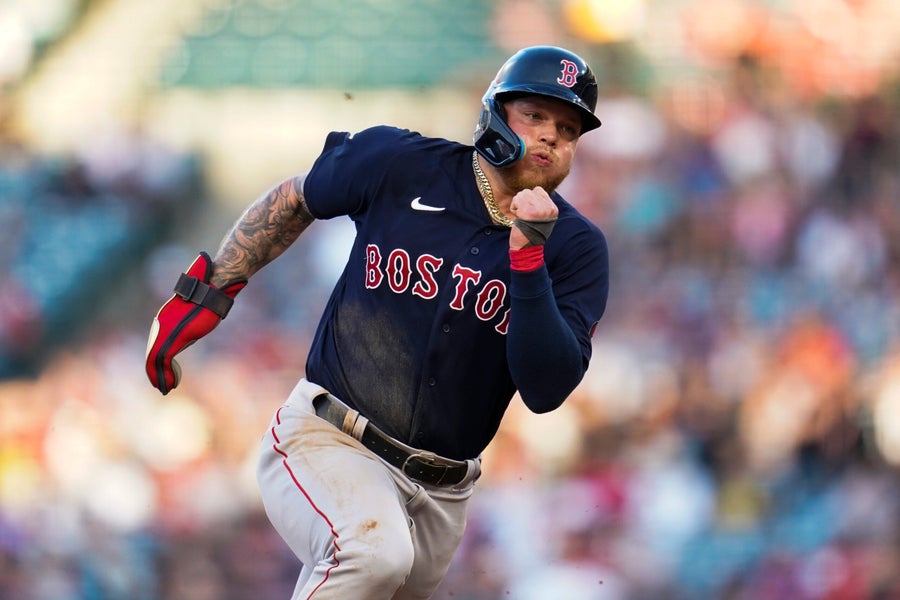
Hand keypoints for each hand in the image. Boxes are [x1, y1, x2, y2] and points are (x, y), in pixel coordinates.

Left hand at [145, 252, 245, 393]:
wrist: (212, 288)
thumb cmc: (208, 297)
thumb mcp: (195, 314)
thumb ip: (188, 325)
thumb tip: (188, 334)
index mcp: (164, 320)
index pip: (155, 346)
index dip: (157, 362)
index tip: (164, 374)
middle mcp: (160, 325)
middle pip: (151, 354)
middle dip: (155, 373)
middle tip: (161, 387)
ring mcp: (166, 331)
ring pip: (154, 360)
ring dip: (159, 377)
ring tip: (165, 389)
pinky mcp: (174, 337)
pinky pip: (163, 361)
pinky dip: (165, 376)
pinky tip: (170, 385)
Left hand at [510, 187, 557, 248]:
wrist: (527, 249)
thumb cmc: (531, 233)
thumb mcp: (541, 217)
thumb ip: (540, 204)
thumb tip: (533, 190)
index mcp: (553, 209)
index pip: (538, 190)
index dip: (530, 199)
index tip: (530, 212)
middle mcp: (548, 208)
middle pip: (528, 191)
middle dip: (522, 202)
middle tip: (524, 216)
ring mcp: (539, 209)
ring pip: (521, 194)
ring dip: (517, 204)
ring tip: (521, 217)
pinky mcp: (528, 212)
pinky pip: (516, 200)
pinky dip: (513, 208)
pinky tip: (518, 218)